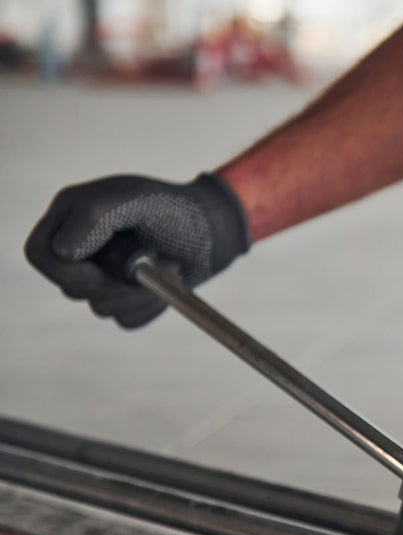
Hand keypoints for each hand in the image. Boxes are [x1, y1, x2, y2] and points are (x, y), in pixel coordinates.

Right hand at [25, 173, 249, 327]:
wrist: (212, 232)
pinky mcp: (126, 299)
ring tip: (167, 265)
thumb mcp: (135, 199)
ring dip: (141, 293)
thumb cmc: (173, 209)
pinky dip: (151, 306)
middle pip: (70, 289)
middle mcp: (81, 249)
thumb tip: (62, 252)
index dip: (67, 270)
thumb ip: (94, 215)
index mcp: (71, 218)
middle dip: (116, 283)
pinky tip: (167, 285)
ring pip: (102, 309)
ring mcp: (103, 277)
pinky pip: (127, 320)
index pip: (40, 256)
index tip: (103, 270)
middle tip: (151, 262)